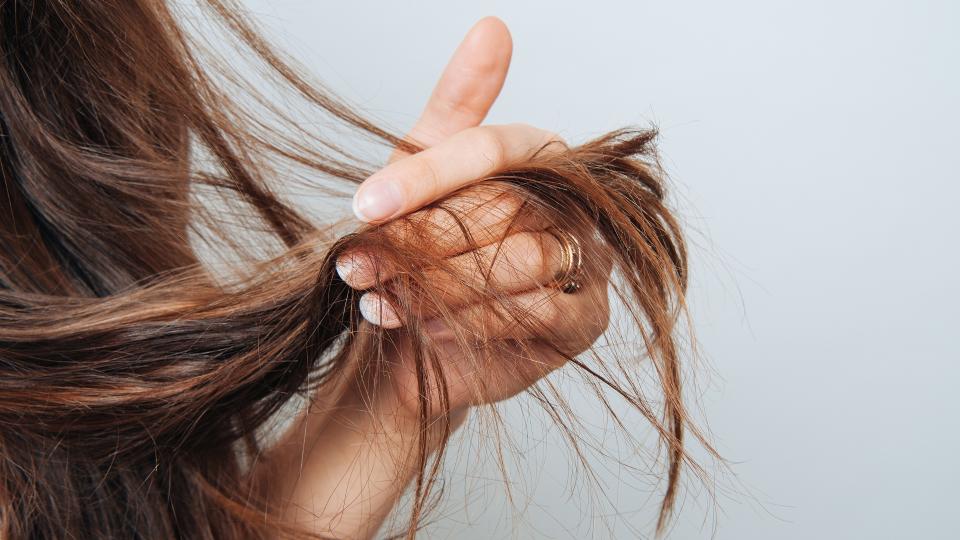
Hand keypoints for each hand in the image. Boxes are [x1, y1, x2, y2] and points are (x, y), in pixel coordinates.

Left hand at [267, 19, 613, 538]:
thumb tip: (493, 25)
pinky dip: (471, 321)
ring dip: (437, 283)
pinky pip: (536, 313)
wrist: (417, 342)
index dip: (425, 176)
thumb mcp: (421, 176)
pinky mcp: (586, 319)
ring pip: (519, 260)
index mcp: (540, 157)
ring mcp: (587, 260)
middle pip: (505, 208)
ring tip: (380, 295)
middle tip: (356, 263)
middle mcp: (573, 202)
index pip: (492, 150)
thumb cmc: (424, 251)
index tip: (364, 205)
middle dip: (421, 240)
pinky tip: (426, 328)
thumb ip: (455, 108)